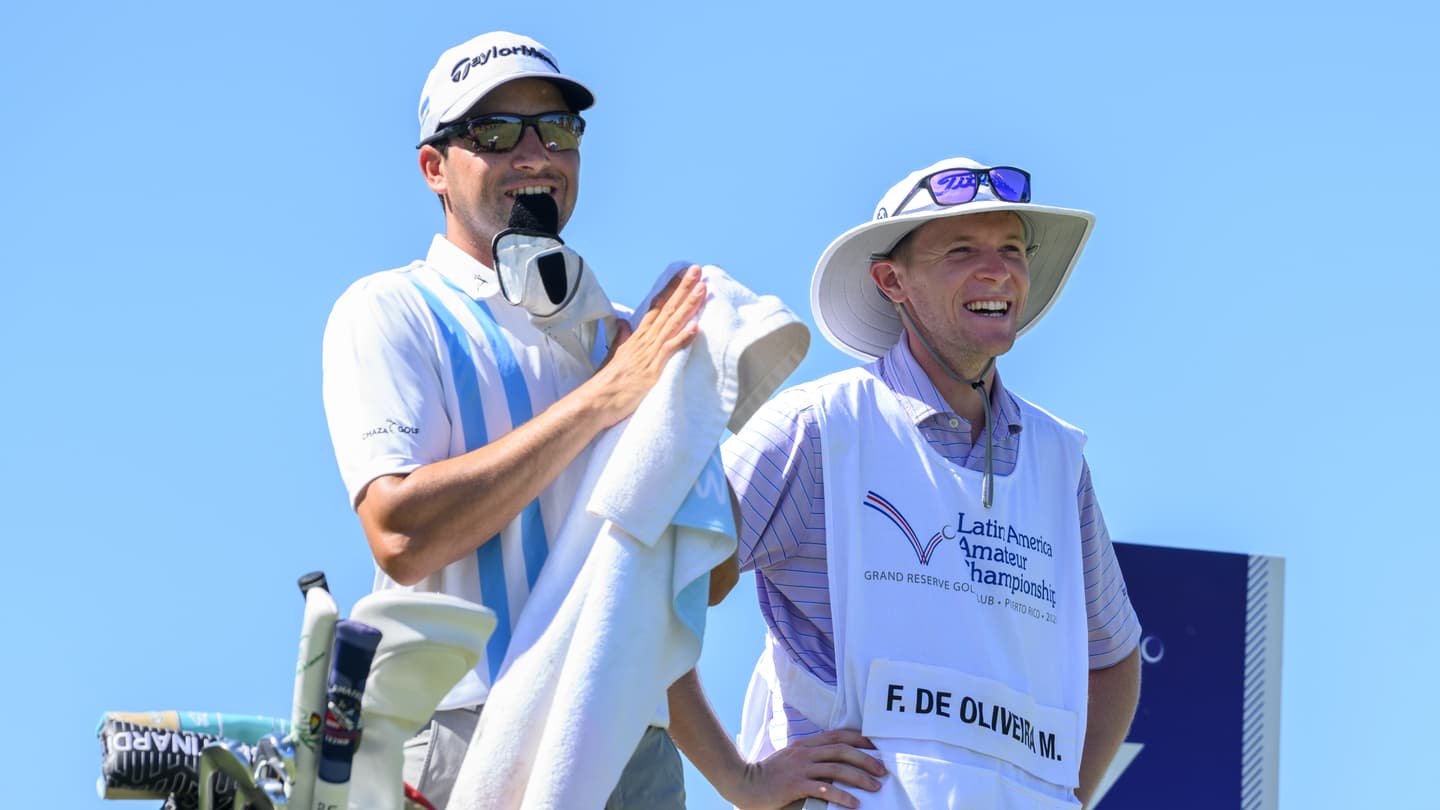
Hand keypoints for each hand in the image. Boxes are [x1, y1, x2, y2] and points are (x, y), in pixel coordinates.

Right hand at [584, 264, 705, 426]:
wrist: (596, 401)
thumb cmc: (607, 382)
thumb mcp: (615, 355)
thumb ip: (622, 337)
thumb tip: (623, 322)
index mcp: (638, 337)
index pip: (657, 307)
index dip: (670, 290)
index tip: (682, 275)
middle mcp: (645, 340)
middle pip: (667, 309)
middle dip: (682, 289)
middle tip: (696, 269)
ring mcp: (649, 353)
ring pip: (672, 324)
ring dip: (687, 306)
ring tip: (701, 288)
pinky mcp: (653, 369)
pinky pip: (669, 350)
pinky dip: (682, 338)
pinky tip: (696, 327)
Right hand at [722, 729, 886, 809]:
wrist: (745, 783)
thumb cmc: (769, 774)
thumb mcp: (791, 759)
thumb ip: (809, 756)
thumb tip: (832, 761)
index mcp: (805, 744)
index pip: (837, 736)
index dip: (859, 738)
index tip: (875, 745)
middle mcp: (805, 752)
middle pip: (842, 750)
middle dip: (866, 759)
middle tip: (882, 770)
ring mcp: (801, 768)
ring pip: (837, 768)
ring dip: (860, 777)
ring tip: (875, 787)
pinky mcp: (796, 785)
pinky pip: (825, 789)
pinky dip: (842, 795)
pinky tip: (854, 803)